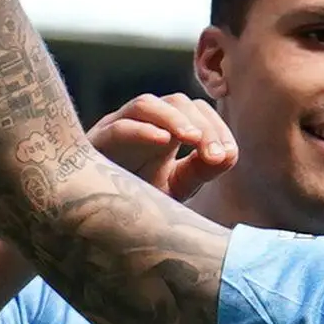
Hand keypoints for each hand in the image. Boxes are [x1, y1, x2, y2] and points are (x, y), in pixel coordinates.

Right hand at [90, 93, 238, 200]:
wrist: (97, 222)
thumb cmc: (137, 201)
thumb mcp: (177, 186)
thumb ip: (201, 170)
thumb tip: (229, 154)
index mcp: (165, 129)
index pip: (196, 111)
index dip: (215, 126)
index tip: (229, 154)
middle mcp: (141, 123)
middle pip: (177, 102)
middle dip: (201, 125)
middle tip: (216, 153)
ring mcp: (116, 128)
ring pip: (147, 104)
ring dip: (174, 119)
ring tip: (194, 139)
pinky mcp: (94, 143)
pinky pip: (118, 127)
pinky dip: (142, 131)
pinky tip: (164, 141)